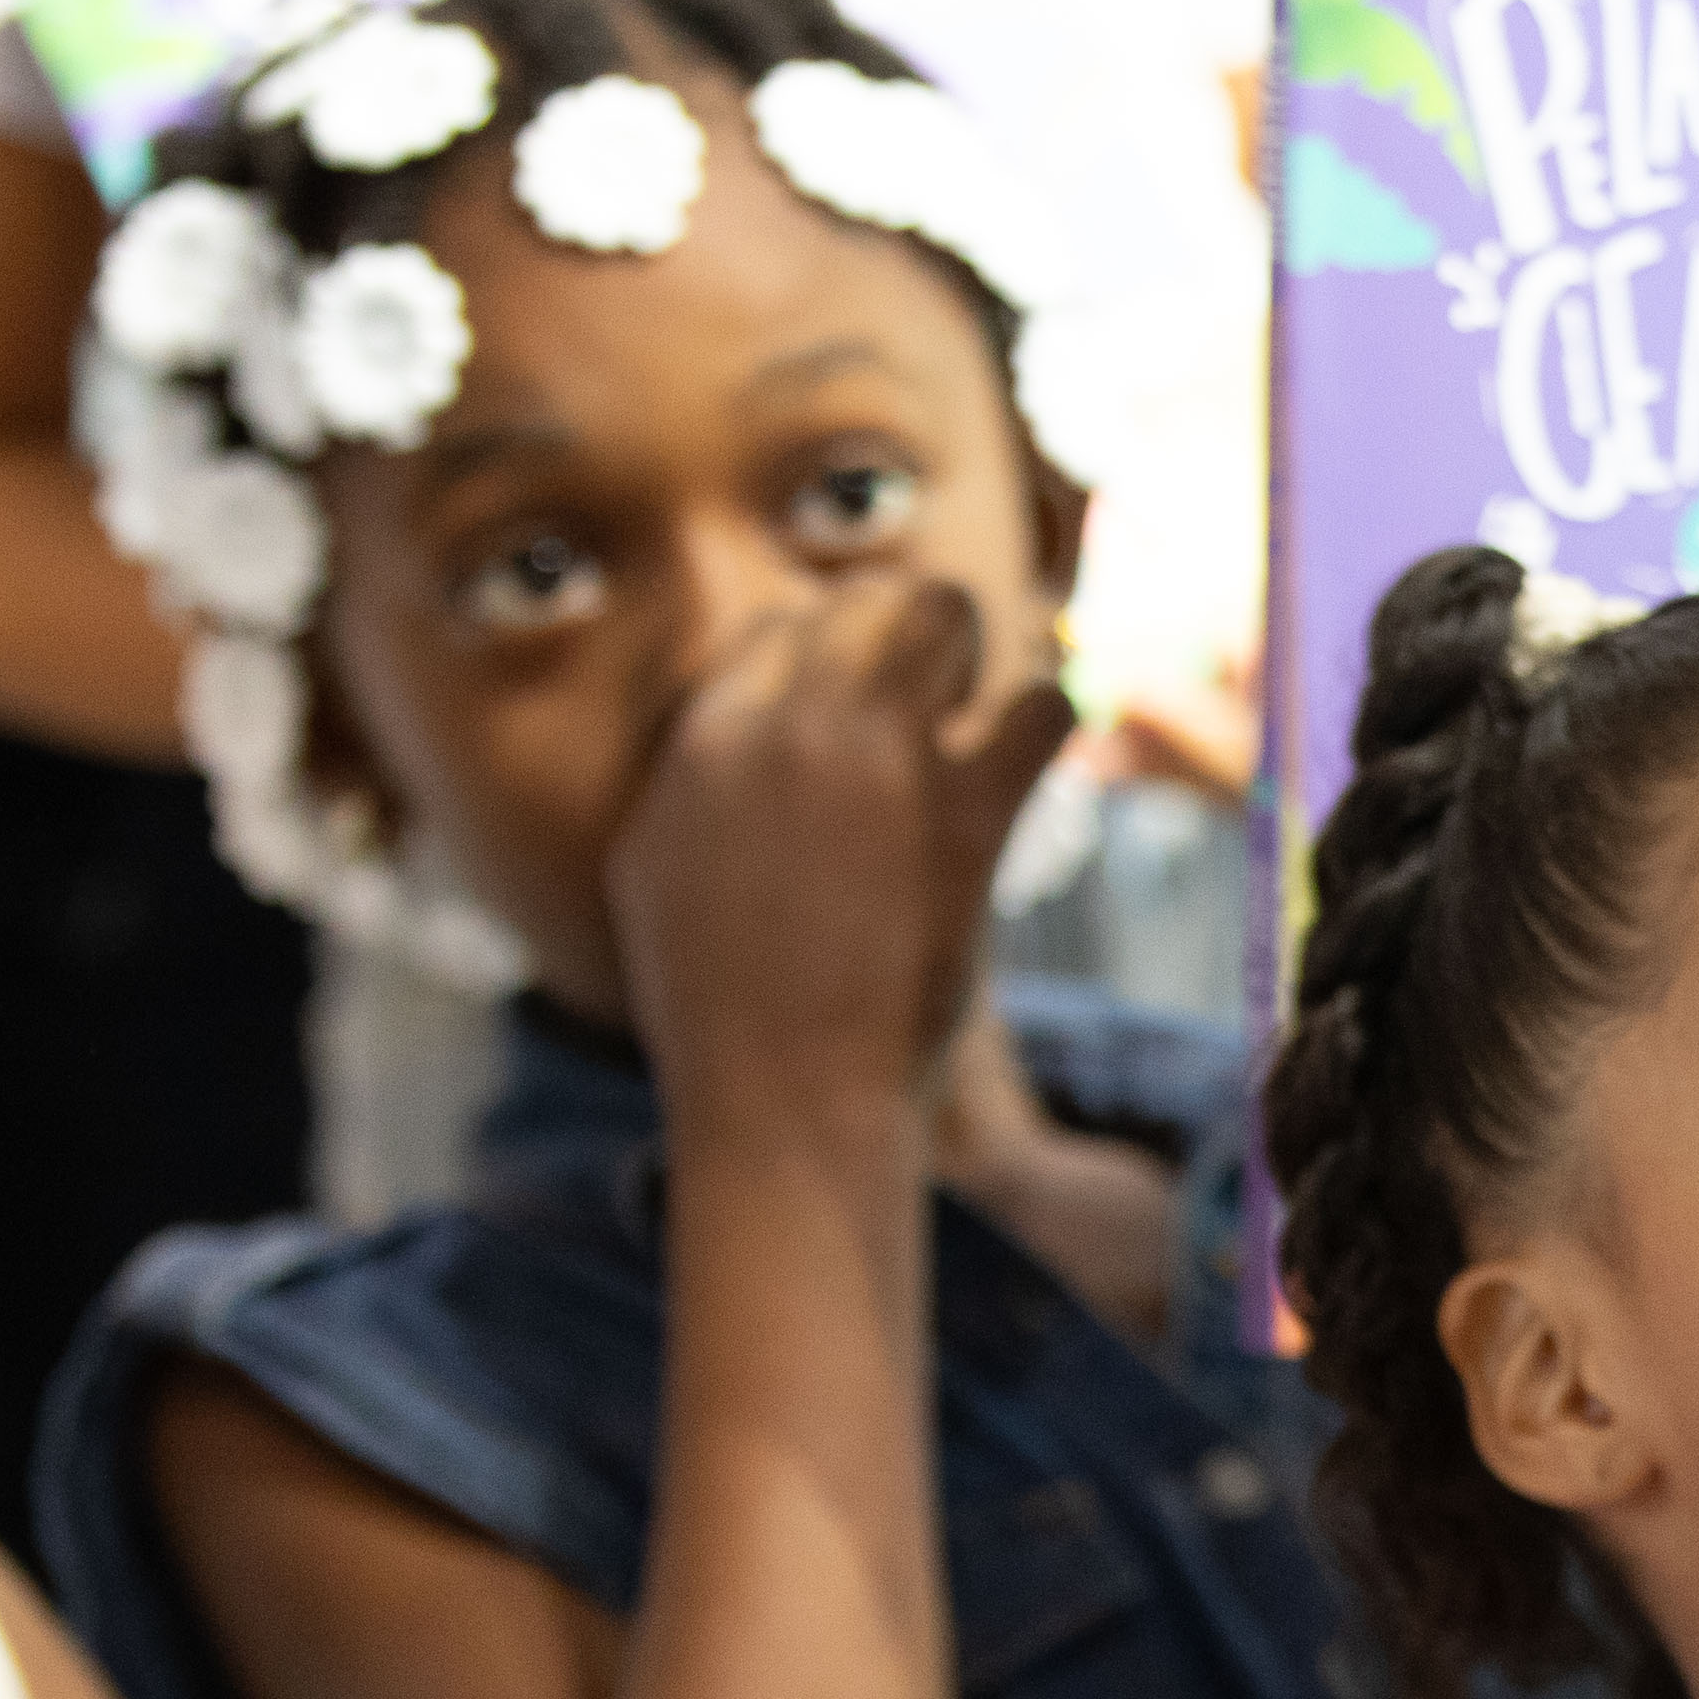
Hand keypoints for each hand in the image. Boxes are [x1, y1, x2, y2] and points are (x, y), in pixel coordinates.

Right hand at [607, 570, 1082, 1130]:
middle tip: (929, 691)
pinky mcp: (965, 814)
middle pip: (855, 599)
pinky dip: (1043, 719)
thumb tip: (712, 728)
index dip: (825, 653)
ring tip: (974, 711)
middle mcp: (782, 726)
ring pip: (938, 613)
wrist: (786, 1099)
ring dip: (967, 651)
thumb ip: (687, 778)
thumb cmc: (719, 1006)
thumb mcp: (655, 868)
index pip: (774, 628)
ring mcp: (876, 759)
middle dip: (898, 629)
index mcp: (702, 738)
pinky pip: (1037, 707)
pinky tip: (1031, 753)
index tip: (855, 697)